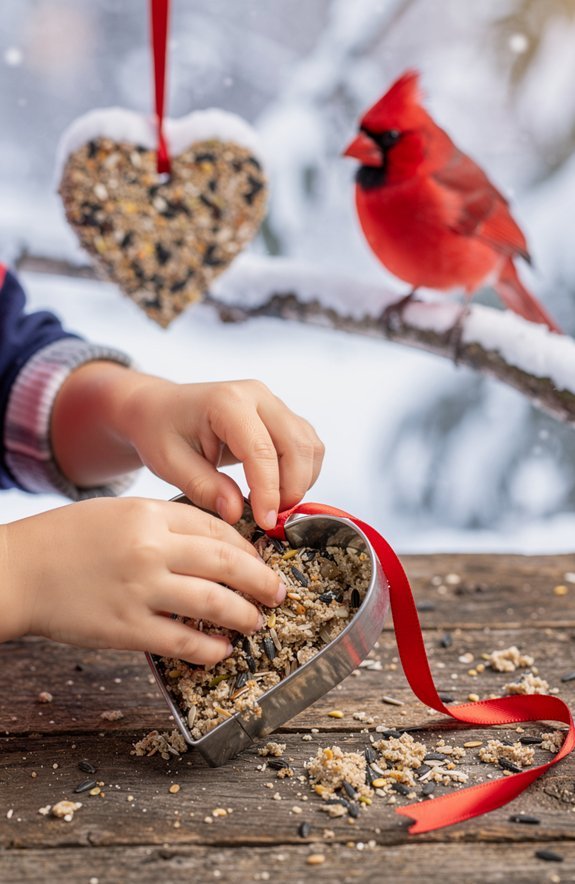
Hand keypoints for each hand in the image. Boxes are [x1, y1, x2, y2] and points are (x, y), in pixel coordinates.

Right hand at [0, 497, 286, 664]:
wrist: (20, 572)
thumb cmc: (67, 540)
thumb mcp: (119, 513)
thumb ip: (165, 524)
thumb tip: (213, 543)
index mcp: (150, 515)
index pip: (216, 528)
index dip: (246, 547)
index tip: (260, 559)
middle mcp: (150, 549)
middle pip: (226, 563)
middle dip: (261, 580)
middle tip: (278, 592)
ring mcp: (139, 590)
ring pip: (213, 603)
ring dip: (244, 615)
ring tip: (256, 622)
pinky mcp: (126, 628)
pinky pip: (182, 641)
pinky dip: (209, 648)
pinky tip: (221, 650)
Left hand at [116, 376, 324, 528]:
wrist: (160, 409)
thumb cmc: (161, 432)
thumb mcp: (170, 464)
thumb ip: (204, 487)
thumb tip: (237, 514)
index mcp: (227, 402)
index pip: (262, 450)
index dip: (268, 491)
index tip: (265, 522)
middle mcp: (257, 395)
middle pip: (297, 445)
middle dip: (291, 488)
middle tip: (271, 520)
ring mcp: (273, 403)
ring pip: (309, 445)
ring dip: (301, 481)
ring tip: (273, 507)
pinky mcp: (282, 416)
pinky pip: (308, 445)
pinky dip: (302, 472)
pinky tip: (279, 491)